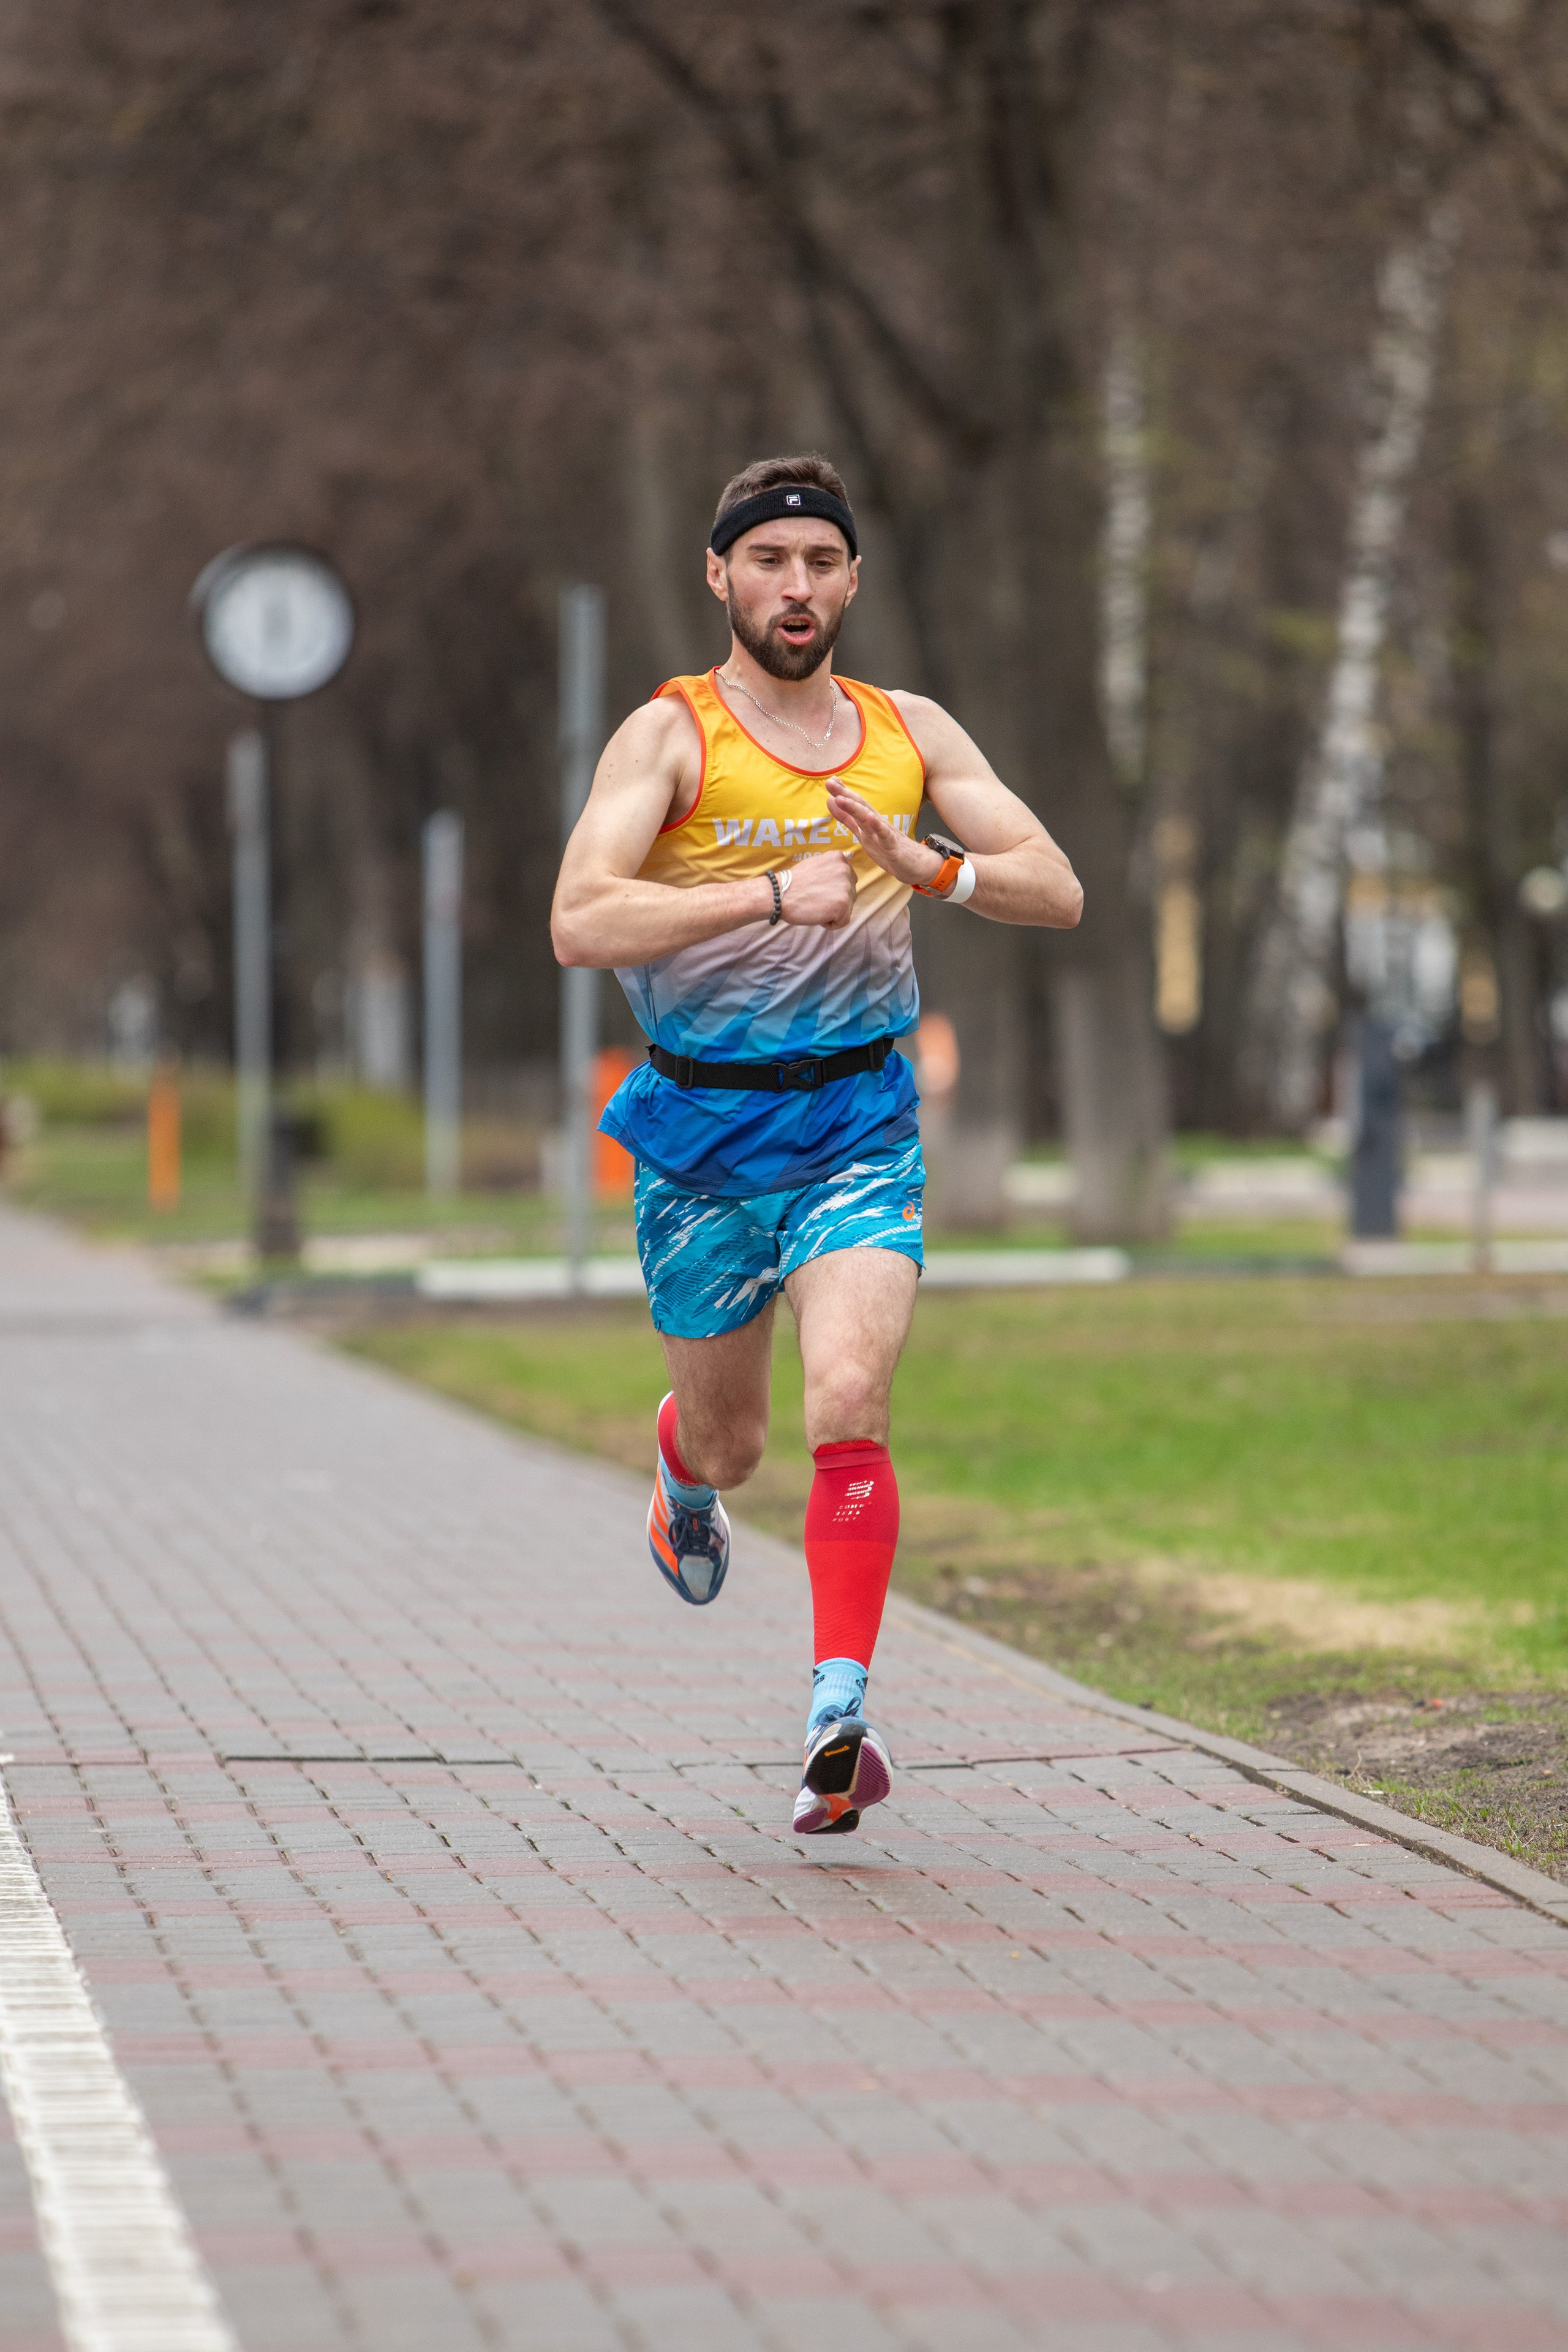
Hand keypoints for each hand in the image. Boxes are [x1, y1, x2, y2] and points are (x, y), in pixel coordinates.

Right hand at [778, 849, 856, 928]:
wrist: (779, 894)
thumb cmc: (793, 883)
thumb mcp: (816, 865)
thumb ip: (831, 869)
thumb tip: (842, 880)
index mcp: (838, 858)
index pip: (848, 879)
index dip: (834, 890)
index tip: (819, 891)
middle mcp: (845, 869)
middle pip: (850, 893)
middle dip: (836, 901)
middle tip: (816, 900)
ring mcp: (846, 887)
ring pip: (848, 907)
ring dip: (833, 912)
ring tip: (815, 906)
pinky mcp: (843, 904)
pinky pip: (843, 921)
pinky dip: (831, 923)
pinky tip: (817, 916)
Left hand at [825, 779, 947, 888]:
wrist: (917, 865)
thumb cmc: (889, 849)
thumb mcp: (863, 833)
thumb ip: (848, 818)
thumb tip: (831, 801)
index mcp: (869, 822)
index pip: (855, 804)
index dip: (841, 793)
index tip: (829, 781)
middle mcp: (877, 824)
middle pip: (860, 807)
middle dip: (845, 795)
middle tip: (830, 783)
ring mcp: (886, 835)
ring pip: (869, 819)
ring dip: (855, 808)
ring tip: (841, 798)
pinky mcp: (894, 847)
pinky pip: (885, 836)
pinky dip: (878, 827)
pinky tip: (871, 818)